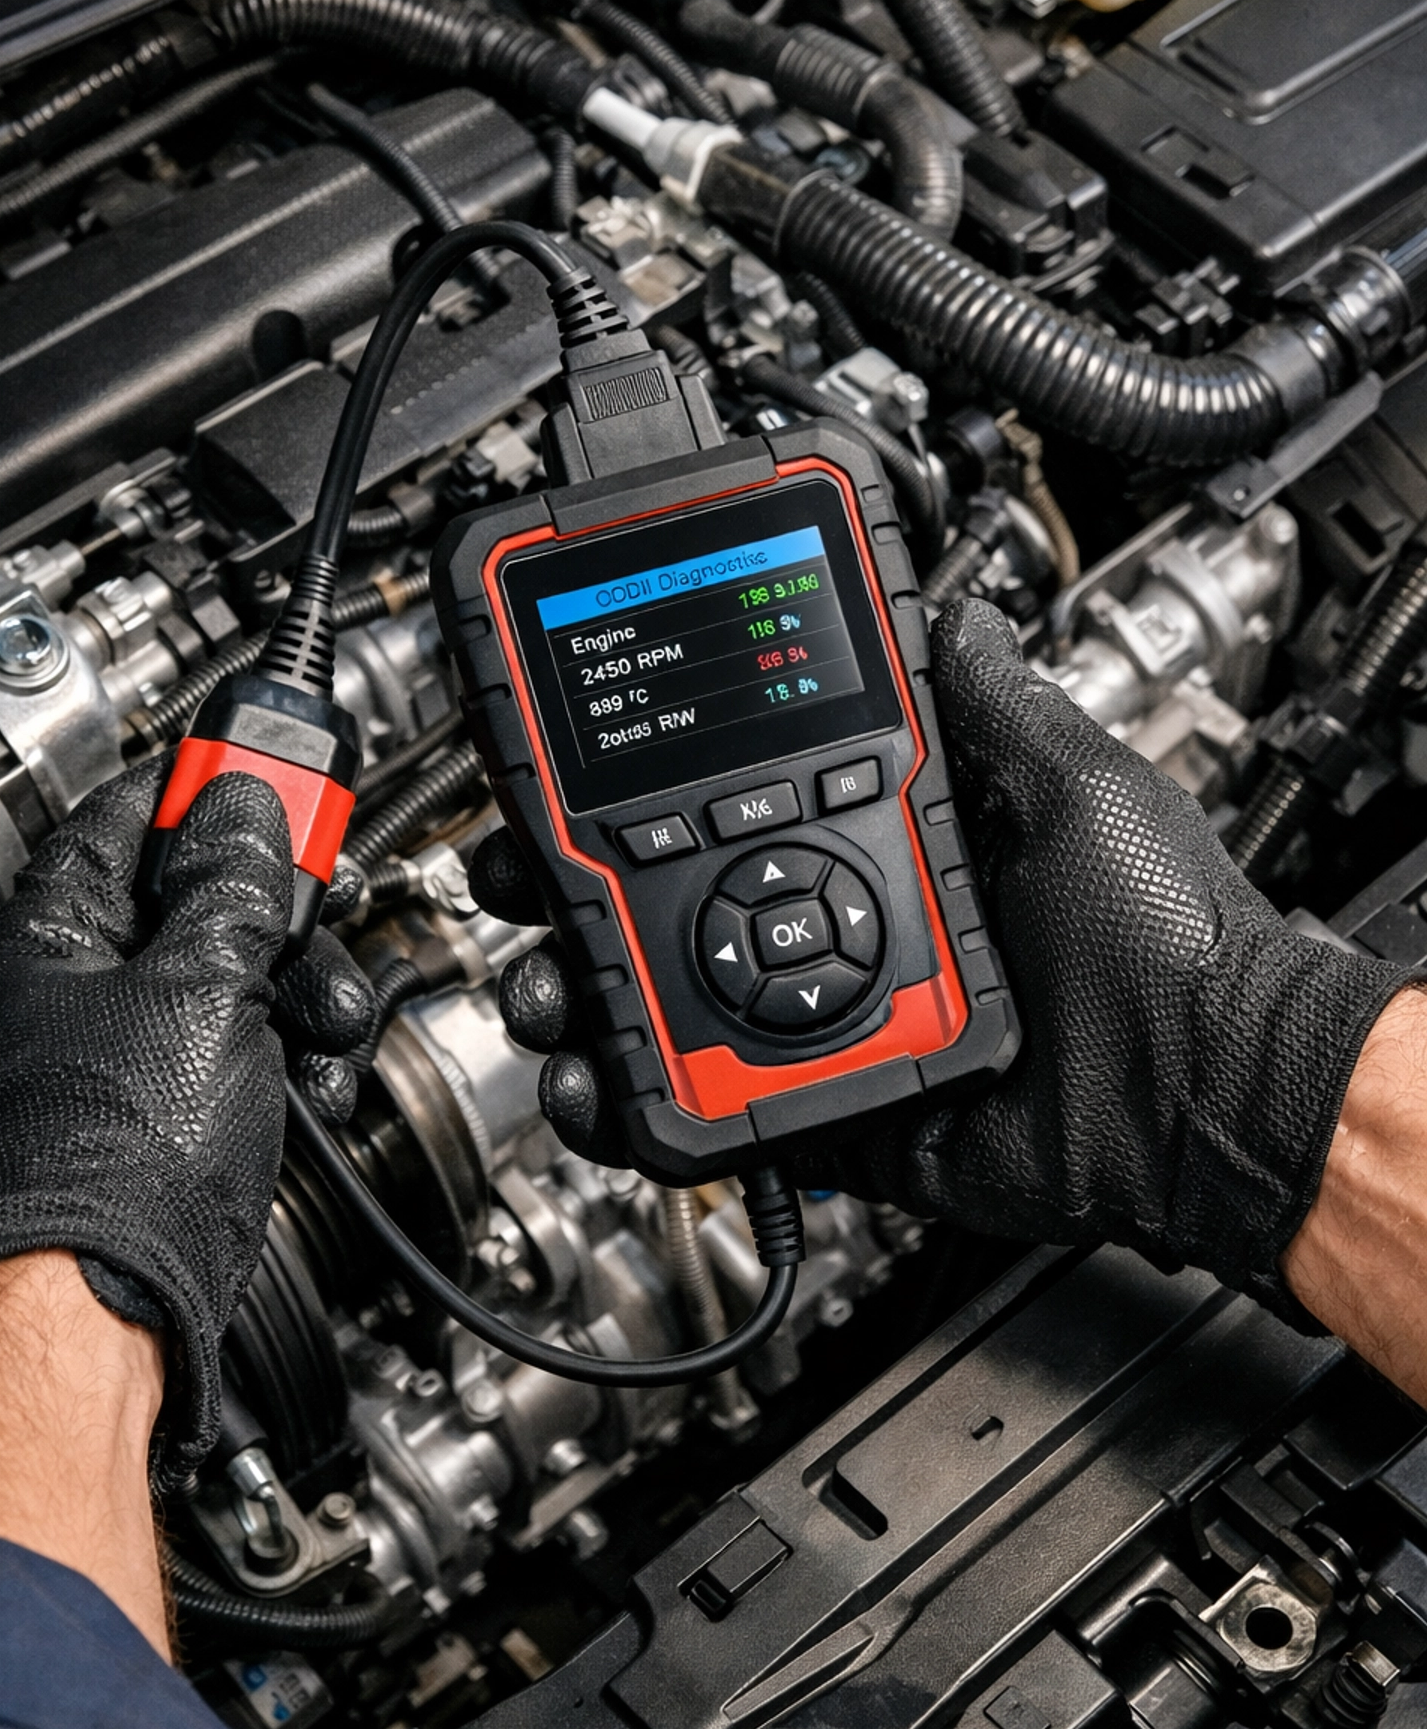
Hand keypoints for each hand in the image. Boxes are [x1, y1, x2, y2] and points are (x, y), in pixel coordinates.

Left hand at [0, 760, 376, 1484]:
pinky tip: (311, 1083)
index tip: (266, 767)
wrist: (118, 1310)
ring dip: (298, 997)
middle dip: (277, 916)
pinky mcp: (163, 1122)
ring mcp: (118, 1063)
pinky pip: (238, 1056)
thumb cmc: (120, 1161)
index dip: (205, 786)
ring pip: (230, 983)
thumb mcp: (204, 987)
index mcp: (49, 943)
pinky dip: (286, 1062)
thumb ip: (234, 886)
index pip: (126, 818)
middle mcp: (71, 998)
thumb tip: (245, 805)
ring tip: (325, 1029)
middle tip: (316, 914)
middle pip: (192, 904)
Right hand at [481, 604, 1407, 1323]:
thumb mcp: (1074, 783)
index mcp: (889, 847)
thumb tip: (951, 610)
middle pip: (680, 908)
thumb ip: (994, 703)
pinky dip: (645, 1116)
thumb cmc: (1167, 940)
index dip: (652, 785)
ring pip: (682, 1011)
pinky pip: (725, 1117)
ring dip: (591, 998)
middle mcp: (845, 930)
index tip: (582, 761)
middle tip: (521, 872)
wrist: (1207, 1090)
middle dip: (580, 891)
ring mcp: (832, 1025)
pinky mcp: (836, 1115)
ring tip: (543, 982)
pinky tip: (592, 1086)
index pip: (740, 800)